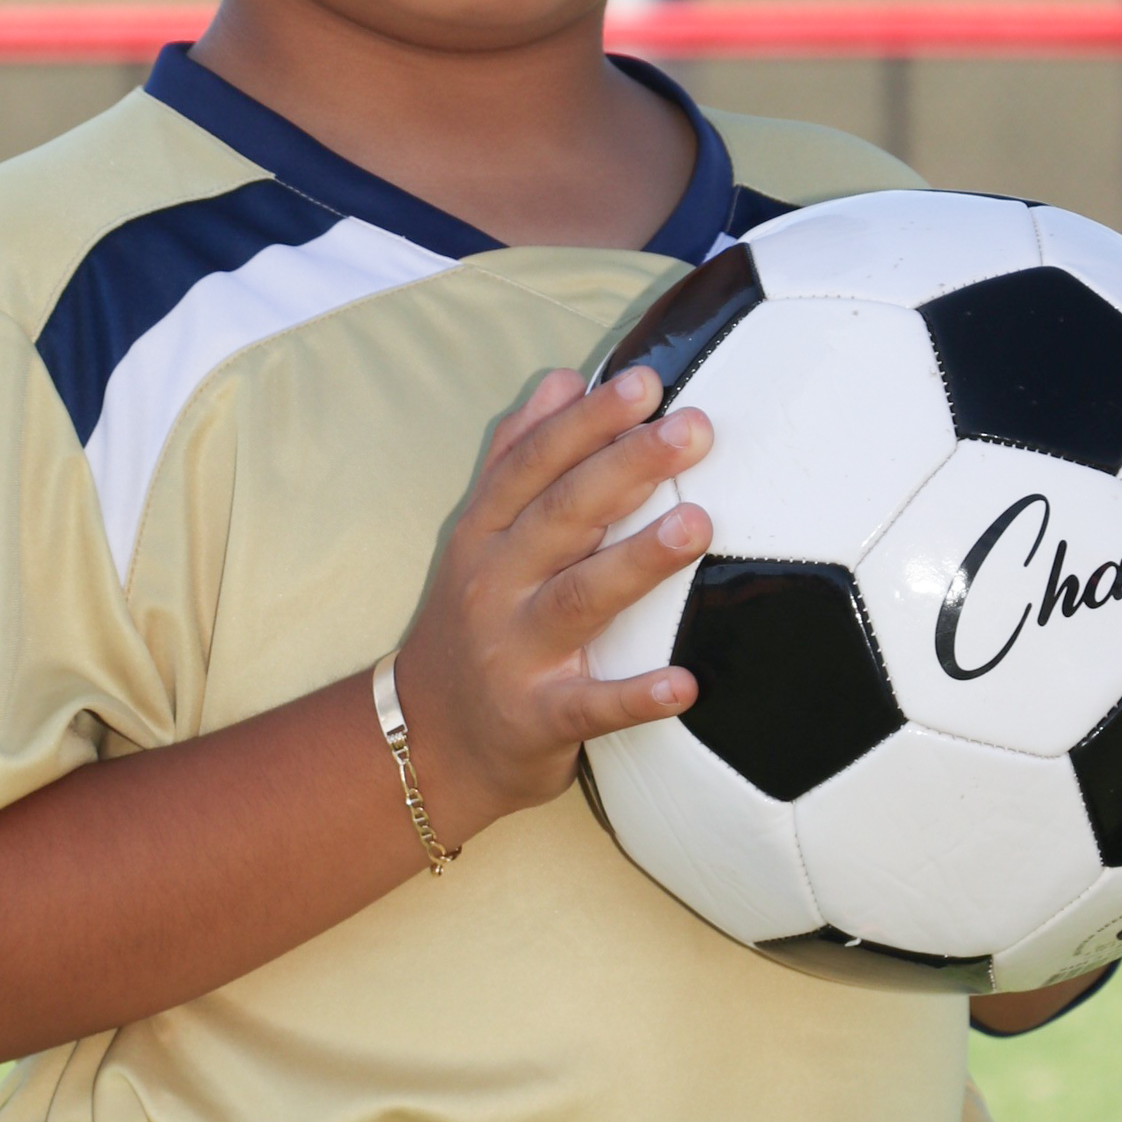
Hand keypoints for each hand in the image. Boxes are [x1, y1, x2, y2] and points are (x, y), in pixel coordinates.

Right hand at [393, 364, 712, 838]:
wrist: (423, 742)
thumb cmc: (472, 624)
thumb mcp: (477, 536)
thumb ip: (517, 457)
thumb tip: (564, 379)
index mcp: (485, 535)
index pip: (535, 464)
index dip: (587, 421)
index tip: (644, 383)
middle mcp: (495, 585)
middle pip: (562, 516)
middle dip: (626, 467)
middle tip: (692, 429)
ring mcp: (514, 653)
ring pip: (579, 598)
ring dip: (638, 562)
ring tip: (698, 526)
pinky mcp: (536, 719)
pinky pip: (591, 707)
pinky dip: (635, 697)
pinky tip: (685, 684)